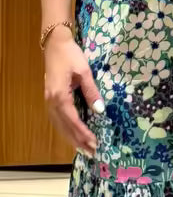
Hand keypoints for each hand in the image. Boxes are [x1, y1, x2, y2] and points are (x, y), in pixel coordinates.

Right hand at [43, 27, 103, 157]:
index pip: (73, 121)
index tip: (95, 143)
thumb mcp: (85, 72)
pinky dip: (65, 130)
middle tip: (92, 152)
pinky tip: (72, 135)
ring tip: (84, 148)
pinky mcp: (50, 99)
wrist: (55, 44)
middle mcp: (52, 102)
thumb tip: (100, 111)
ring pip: (59, 126)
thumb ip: (92, 92)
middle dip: (79, 141)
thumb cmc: (71, 56)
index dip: (84, 134)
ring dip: (72, 138)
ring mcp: (49, 101)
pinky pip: (57, 120)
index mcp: (60, 96)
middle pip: (65, 127)